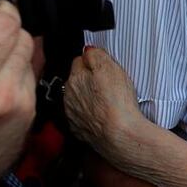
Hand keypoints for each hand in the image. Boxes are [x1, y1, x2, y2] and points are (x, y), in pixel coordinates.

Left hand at [64, 47, 146, 164]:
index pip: (79, 60)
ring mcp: (72, 114)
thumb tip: (87, 50)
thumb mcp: (110, 68)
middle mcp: (68, 96)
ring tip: (108, 99)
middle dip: (89, 79)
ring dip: (89, 96)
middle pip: (77, 80)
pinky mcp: (79, 130)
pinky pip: (82, 116)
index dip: (93, 61)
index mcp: (74, 78)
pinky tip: (104, 114)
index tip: (105, 66)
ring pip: (78, 98)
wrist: (119, 135)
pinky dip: (91, 114)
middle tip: (109, 83)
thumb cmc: (116, 102)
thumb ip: (95, 55)